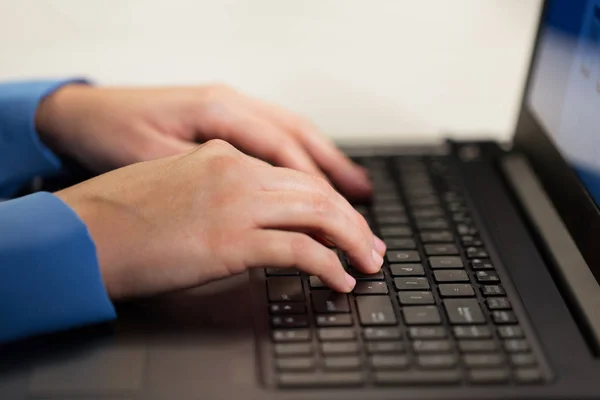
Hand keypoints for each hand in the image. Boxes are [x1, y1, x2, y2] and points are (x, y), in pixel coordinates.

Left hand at [37, 83, 371, 197]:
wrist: (81, 115)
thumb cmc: (111, 135)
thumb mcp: (156, 161)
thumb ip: (211, 180)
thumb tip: (260, 205)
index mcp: (219, 111)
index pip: (284, 149)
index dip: (316, 186)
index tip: (340, 217)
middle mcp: (233, 104)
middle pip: (300, 136)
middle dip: (336, 173)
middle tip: (364, 206)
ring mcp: (230, 107)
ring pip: (294, 133)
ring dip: (327, 163)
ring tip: (357, 190)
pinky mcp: (224, 120)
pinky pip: (276, 135)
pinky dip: (302, 157)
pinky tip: (313, 174)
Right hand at [56, 140, 385, 298]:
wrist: (83, 232)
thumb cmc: (122, 215)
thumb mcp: (178, 182)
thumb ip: (220, 186)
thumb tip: (256, 208)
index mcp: (223, 156)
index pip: (294, 174)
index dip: (329, 200)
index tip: (348, 222)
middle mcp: (236, 172)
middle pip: (317, 192)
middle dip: (353, 222)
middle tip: (371, 245)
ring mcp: (237, 204)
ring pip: (319, 214)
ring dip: (352, 241)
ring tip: (367, 263)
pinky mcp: (232, 240)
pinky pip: (300, 250)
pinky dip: (328, 266)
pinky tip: (339, 280)